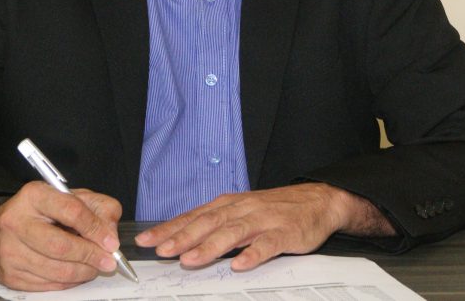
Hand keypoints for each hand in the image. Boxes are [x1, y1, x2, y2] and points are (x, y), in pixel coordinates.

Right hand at [0, 182, 122, 290]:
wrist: (0, 228)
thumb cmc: (42, 212)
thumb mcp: (72, 197)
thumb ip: (98, 208)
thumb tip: (109, 235)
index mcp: (34, 195)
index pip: (71, 210)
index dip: (95, 228)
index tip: (111, 241)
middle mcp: (16, 222)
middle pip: (61, 246)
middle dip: (90, 256)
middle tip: (108, 260)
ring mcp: (9, 250)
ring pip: (56, 271)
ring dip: (83, 272)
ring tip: (95, 267)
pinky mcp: (8, 275)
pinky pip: (47, 285)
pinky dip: (68, 282)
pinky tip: (76, 273)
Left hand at [134, 183, 393, 270]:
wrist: (318, 200)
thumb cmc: (275, 209)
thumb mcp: (242, 211)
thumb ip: (216, 224)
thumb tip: (182, 240)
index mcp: (229, 204)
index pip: (193, 217)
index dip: (170, 228)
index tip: (146, 241)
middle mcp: (243, 209)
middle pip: (208, 223)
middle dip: (182, 238)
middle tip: (161, 251)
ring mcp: (264, 220)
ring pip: (233, 232)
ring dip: (210, 246)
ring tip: (190, 260)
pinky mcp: (285, 233)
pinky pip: (268, 245)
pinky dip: (253, 254)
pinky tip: (241, 264)